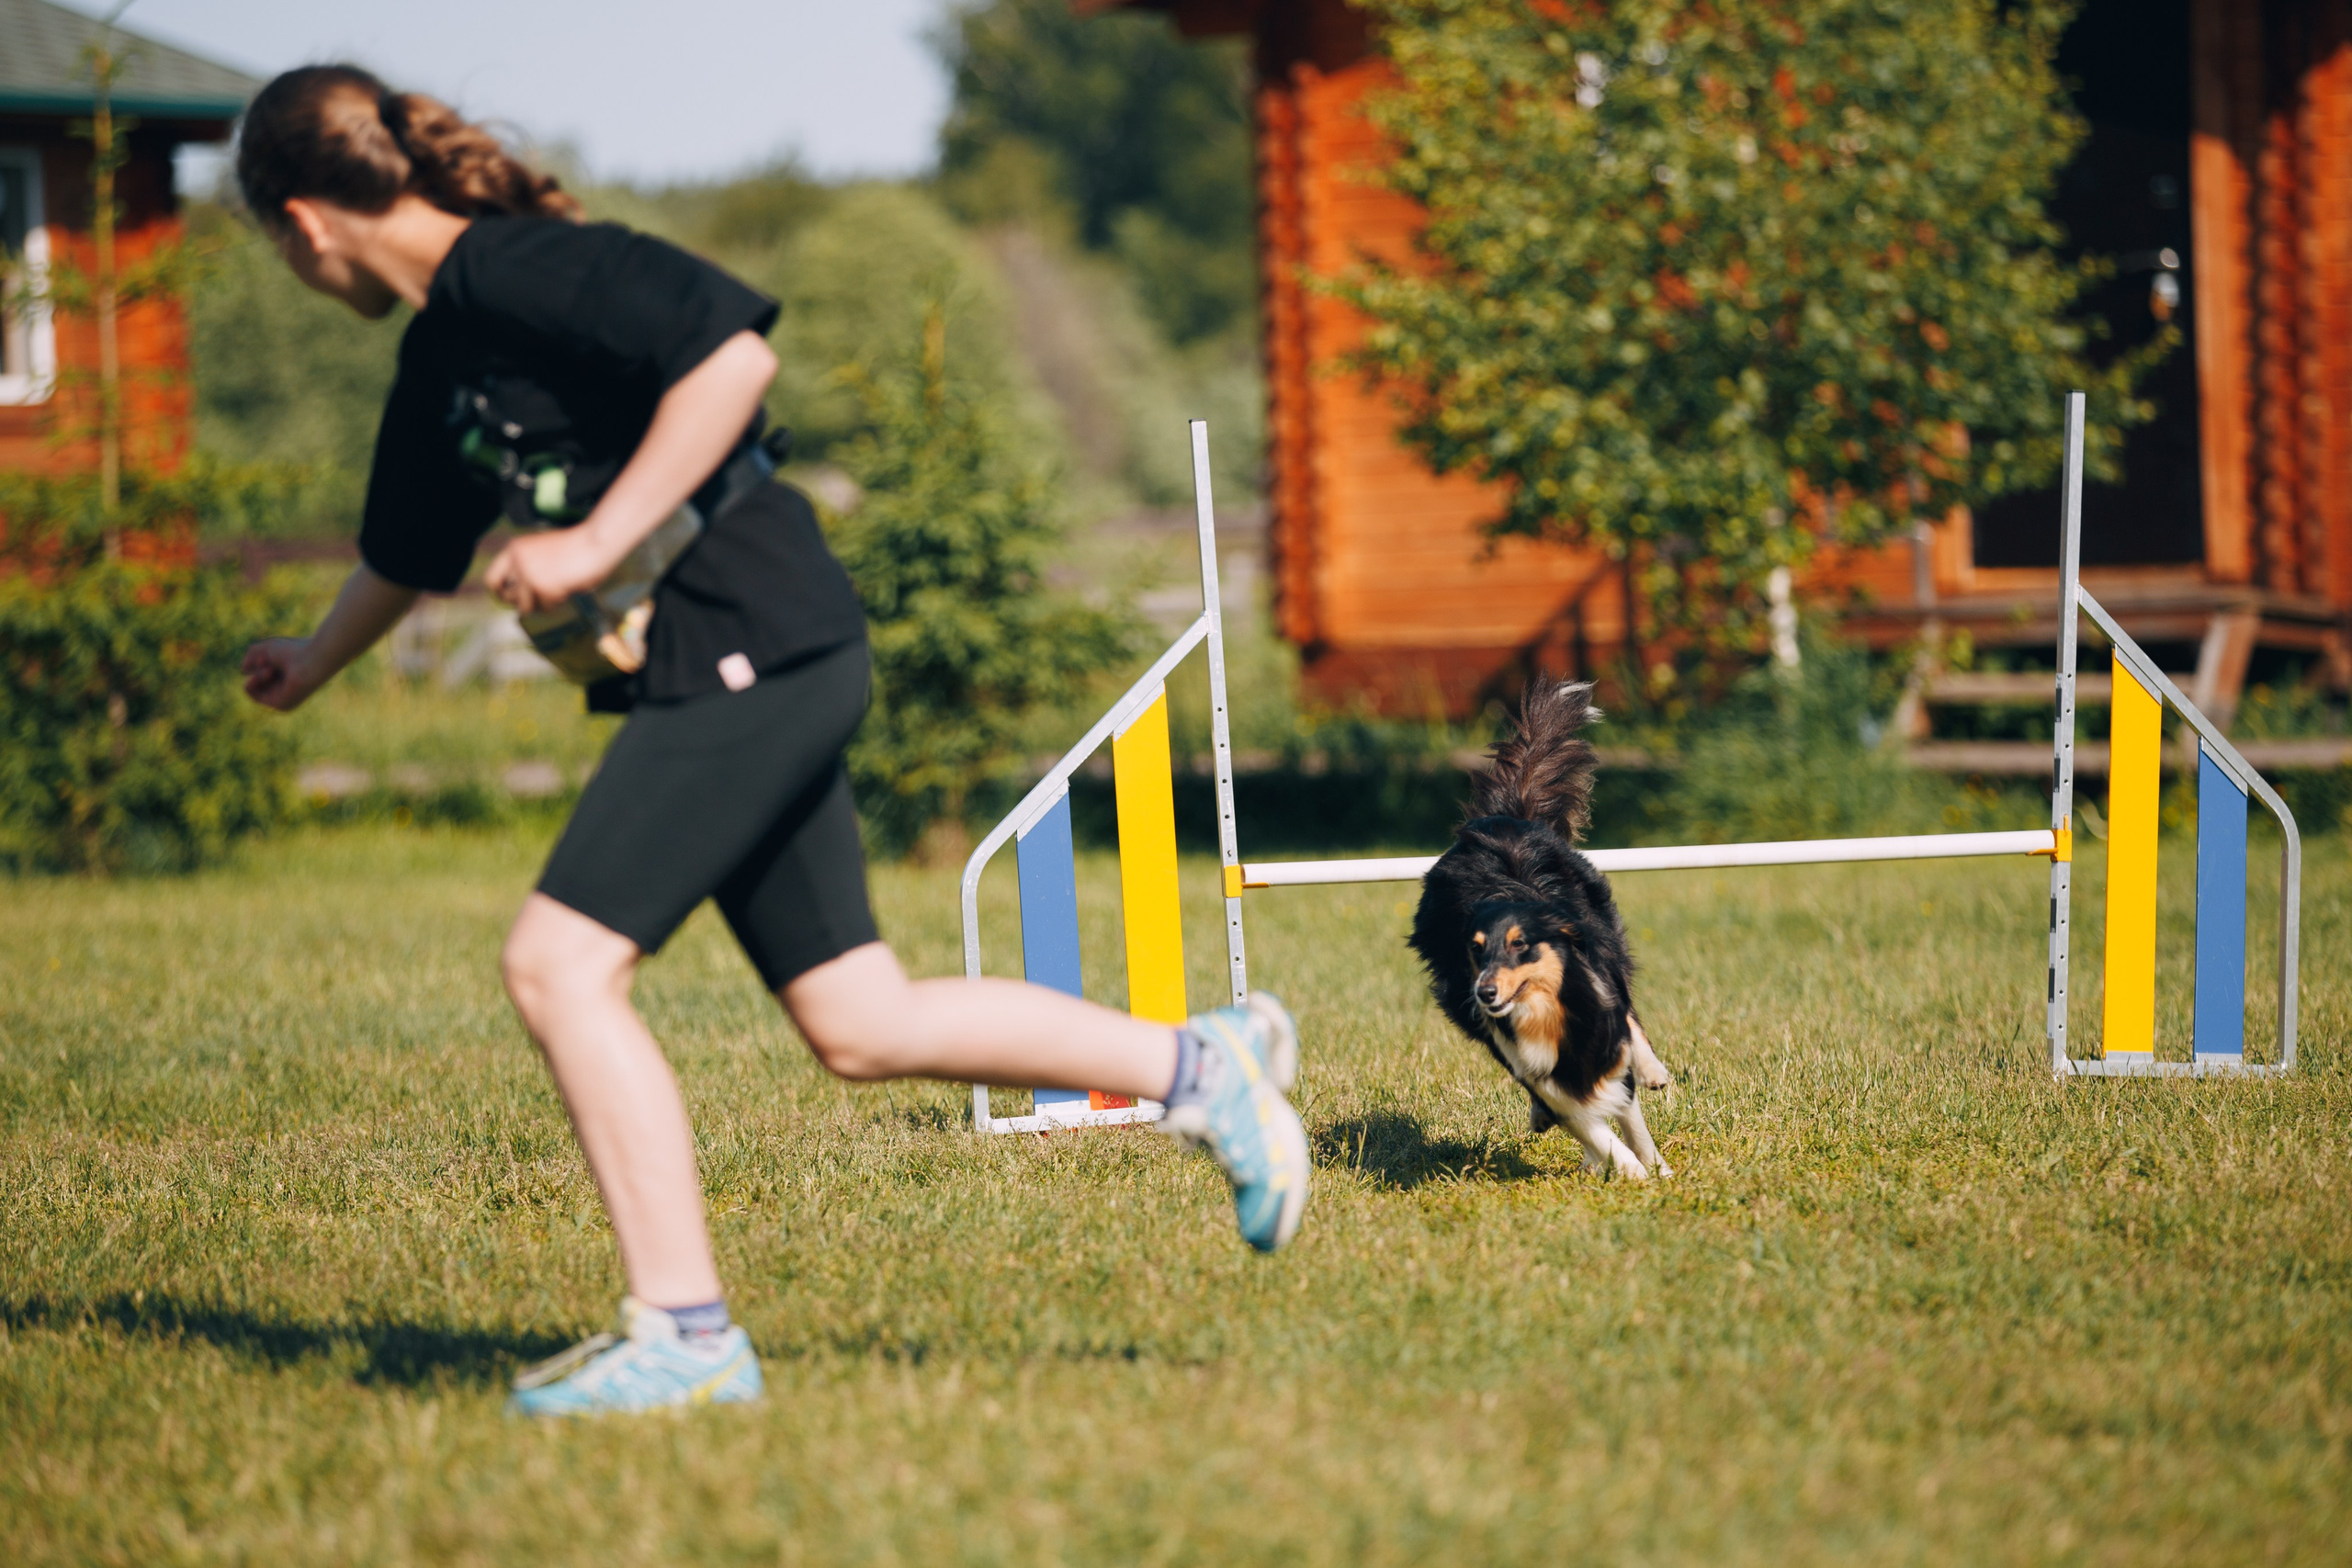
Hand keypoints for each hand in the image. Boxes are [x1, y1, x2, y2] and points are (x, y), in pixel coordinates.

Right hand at [241, 637, 323, 710]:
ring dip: (257, 674)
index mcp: (286, 673)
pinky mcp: (283, 705)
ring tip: (271, 667)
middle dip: (258, 667)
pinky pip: (254, 695)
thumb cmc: (294, 650)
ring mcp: (284, 696)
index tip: (266, 655)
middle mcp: (286, 686)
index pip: (261, 670)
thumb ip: (251, 654)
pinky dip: (254, 682)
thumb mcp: (267, 648)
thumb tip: (244, 671)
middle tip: (267, 660)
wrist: (312, 660)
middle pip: (258, 679)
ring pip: (255, 686)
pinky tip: (267, 674)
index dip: (259, 660)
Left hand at [483, 529, 615, 614]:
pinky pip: (546, 607)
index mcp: (514, 549)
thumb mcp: (542, 552)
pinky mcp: (543, 587)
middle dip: (521, 602)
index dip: (499, 592)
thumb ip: (527, 568)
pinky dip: (558, 602)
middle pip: (506, 596)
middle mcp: (517, 561)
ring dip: (542, 604)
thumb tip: (517, 597)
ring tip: (558, 591)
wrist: (595, 543)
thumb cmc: (575, 547)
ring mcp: (528, 575)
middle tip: (536, 602)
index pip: (492, 578)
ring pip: (526, 606)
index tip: (508, 598)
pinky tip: (568, 588)